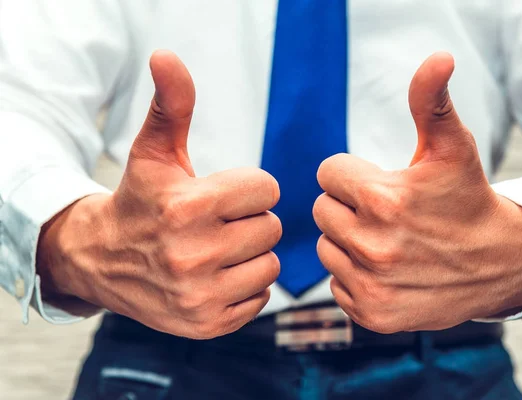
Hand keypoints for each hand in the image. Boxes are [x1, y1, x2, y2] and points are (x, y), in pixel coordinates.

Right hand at [37, 51, 281, 338]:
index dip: (248, 187)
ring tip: (219, 248)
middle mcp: (192, 256)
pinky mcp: (207, 325)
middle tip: (219, 222)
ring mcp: (200, 297)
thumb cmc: (140, 200)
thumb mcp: (154, 152)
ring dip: (252, 253)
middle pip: (271, 227)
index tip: (222, 193)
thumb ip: (171, 105)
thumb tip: (167, 55)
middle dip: (250, 220)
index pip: (266, 189)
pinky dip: (246, 285)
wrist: (104, 261)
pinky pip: (261, 297)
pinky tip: (217, 276)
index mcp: (187, 208)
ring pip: (270, 264)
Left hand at [313, 52, 521, 333]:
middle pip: (322, 211)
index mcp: (383, 199)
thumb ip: (430, 102)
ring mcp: (371, 284)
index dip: (353, 174)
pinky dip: (355, 275)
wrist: (498, 262)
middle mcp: (373, 246)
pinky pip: (337, 284)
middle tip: (385, 212)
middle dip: (348, 206)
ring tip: (388, 240)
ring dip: (349, 241)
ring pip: (327, 248)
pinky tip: (387, 269)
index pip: (328, 174)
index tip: (381, 183)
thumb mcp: (451, 147)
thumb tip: (437, 58)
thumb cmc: (466, 198)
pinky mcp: (372, 313)